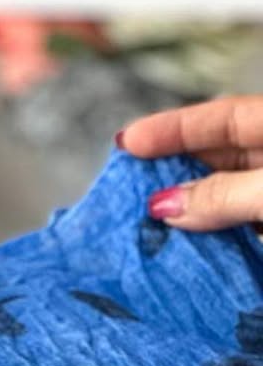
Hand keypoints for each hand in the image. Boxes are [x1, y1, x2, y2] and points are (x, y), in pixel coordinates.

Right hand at [118, 94, 262, 230]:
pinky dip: (209, 239)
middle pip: (219, 158)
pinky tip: (183, 248)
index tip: (127, 142)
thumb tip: (163, 205)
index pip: (225, 117)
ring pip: (225, 199)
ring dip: (187, 212)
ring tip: (147, 223)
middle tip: (129, 185)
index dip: (173, 127)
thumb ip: (222, 194)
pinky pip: (237, 231)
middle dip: (173, 171)